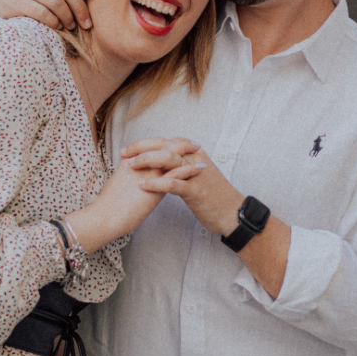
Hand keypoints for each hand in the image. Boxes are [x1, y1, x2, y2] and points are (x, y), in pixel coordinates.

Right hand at [66, 139, 204, 247]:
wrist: (104, 217)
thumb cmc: (108, 207)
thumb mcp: (119, 187)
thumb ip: (129, 180)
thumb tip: (136, 181)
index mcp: (131, 162)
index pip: (152, 147)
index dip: (167, 143)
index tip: (179, 143)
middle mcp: (140, 163)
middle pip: (163, 146)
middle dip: (179, 143)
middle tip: (193, 143)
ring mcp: (147, 173)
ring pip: (170, 155)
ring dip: (187, 151)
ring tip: (200, 151)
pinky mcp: (153, 186)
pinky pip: (174, 173)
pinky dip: (188, 169)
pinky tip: (199, 168)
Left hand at [121, 138, 242, 237]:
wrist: (233, 213)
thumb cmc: (213, 196)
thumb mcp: (196, 177)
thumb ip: (180, 168)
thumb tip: (161, 166)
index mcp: (193, 154)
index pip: (166, 142)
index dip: (145, 144)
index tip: (128, 149)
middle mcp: (195, 159)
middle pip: (165, 145)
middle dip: (142, 148)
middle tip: (124, 154)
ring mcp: (196, 174)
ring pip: (168, 159)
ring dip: (147, 160)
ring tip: (130, 165)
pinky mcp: (196, 190)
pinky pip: (173, 183)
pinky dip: (156, 183)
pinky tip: (142, 185)